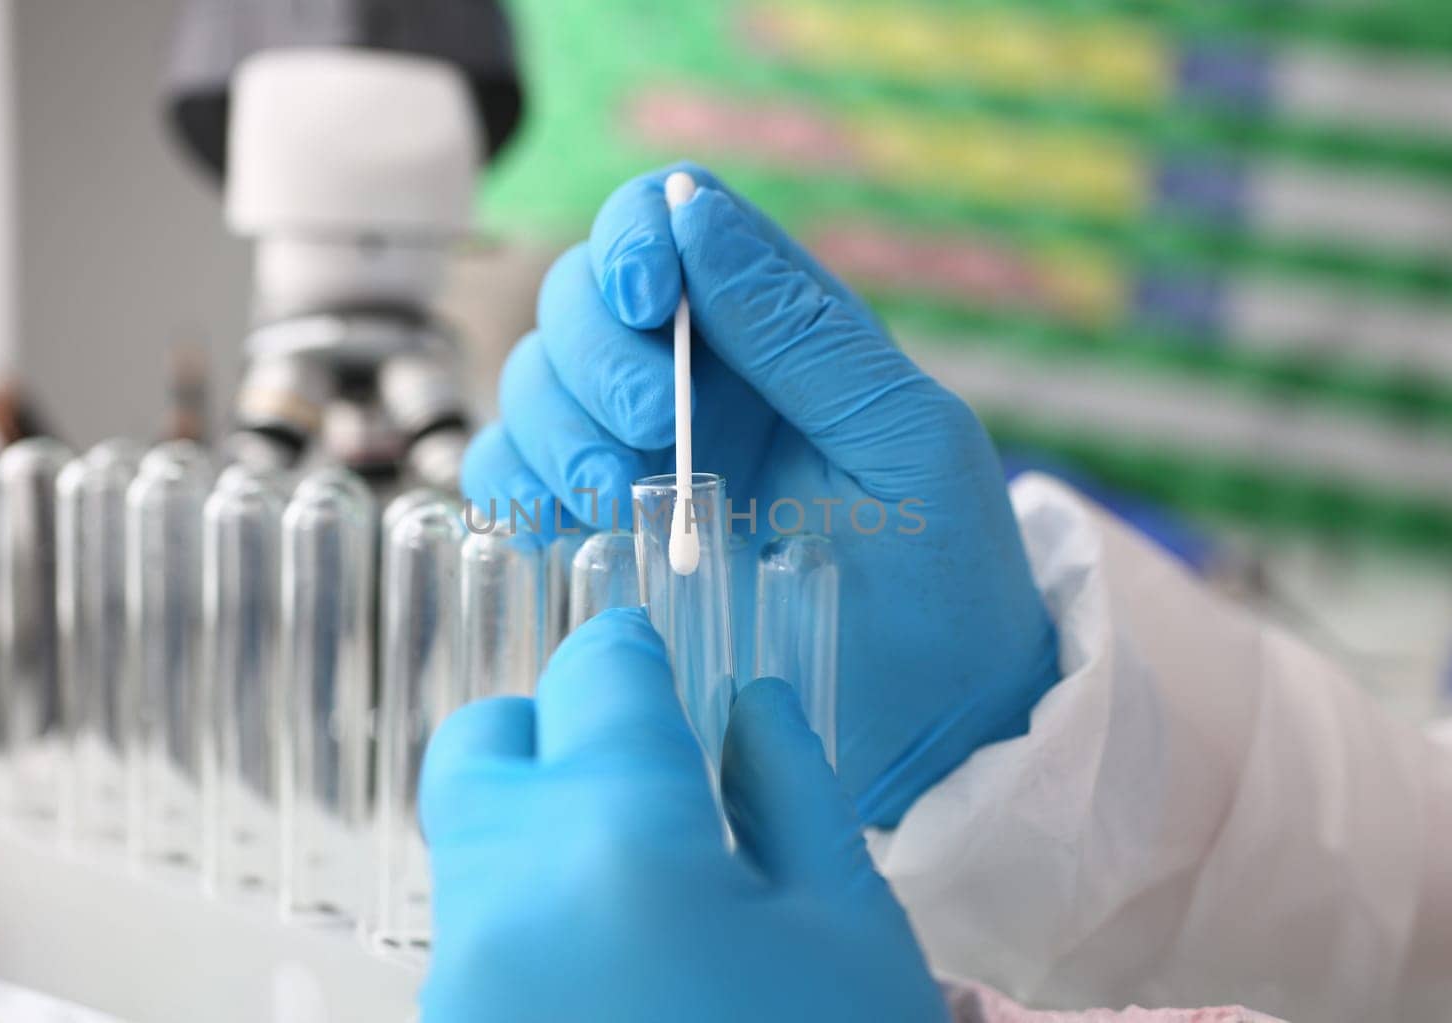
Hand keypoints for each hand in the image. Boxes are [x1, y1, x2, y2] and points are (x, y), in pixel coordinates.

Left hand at [419, 608, 948, 1022]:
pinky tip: (623, 980)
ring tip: (655, 902)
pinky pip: (477, 941)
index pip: (594, 674)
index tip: (666, 672)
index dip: (634, 657)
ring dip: (544, 830)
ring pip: (474, 847)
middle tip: (646, 779)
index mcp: (616, 833)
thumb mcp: (849, 933)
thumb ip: (790, 790)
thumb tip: (747, 704)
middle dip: (553, 730)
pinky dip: (533, 919)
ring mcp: (456, 985)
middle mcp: (502, 891)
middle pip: (484, 745)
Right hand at [462, 163, 1058, 825]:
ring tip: (622, 499)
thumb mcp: (902, 440)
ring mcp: (639, 455)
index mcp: (773, 329)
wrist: (930, 728)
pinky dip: (515, 488)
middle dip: (596, 356)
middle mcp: (696, 378)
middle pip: (577, 298)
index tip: (643, 303)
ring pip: (530, 384)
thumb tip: (695, 211)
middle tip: (657, 430)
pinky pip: (508, 478)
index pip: (668, 220)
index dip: (633, 238)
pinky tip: (568, 525)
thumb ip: (801, 329)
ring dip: (555, 429)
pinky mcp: (598, 531)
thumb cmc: (944, 579)